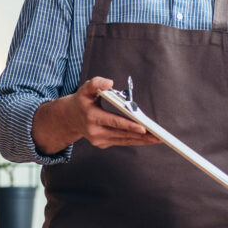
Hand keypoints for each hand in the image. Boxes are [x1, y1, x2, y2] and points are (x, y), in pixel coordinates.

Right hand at [32, 76, 160, 152]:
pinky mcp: (101, 144)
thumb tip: (110, 83)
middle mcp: (94, 131)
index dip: (130, 125)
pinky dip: (134, 140)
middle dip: (141, 135)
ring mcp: (98, 140)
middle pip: (122, 134)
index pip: (114, 122)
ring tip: (156, 138)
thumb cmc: (82, 100)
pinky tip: (146, 138)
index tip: (143, 128)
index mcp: (92, 117)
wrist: (69, 117)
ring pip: (123, 141)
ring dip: (141, 140)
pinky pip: (121, 142)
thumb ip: (97, 82)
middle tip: (158, 136)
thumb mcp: (86, 88)